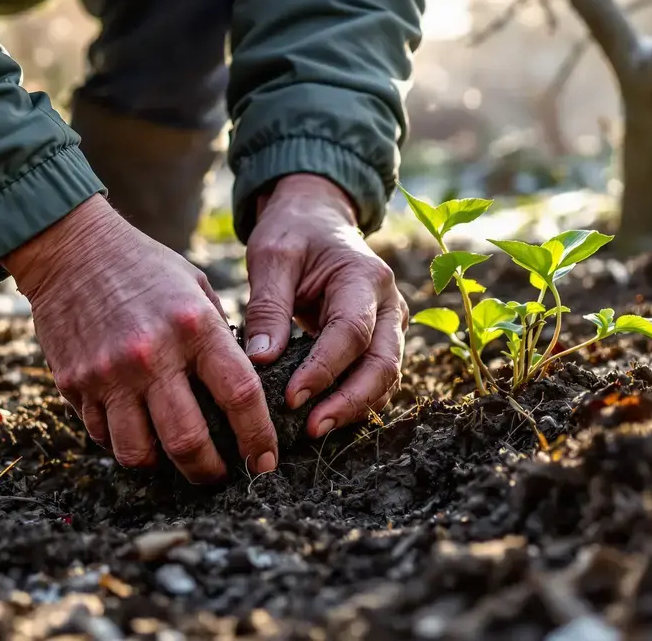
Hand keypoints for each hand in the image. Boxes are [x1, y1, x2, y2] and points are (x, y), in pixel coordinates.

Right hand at [2, 196, 276, 482]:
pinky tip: (136, 431)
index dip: (258, 438)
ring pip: (138, 452)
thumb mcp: (196, 289)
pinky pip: (102, 435)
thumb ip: (218, 338)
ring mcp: (108, 373)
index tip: (265, 461)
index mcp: (193, 327)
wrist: (70, 248)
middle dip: (211, 471)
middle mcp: (152, 355)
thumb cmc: (145, 267)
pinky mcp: (75, 383)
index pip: (239, 396)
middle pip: (188, 441)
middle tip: (220, 476)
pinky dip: (123, 442)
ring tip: (174, 459)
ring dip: (162, 465)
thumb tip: (239, 392)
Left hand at [244, 174, 407, 437]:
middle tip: (311, 428)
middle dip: (349, 401)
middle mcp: (389, 304)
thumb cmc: (293, 234)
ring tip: (313, 430)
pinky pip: (375, 378)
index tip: (290, 398)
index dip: (324, 369)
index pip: (351, 332)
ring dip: (354, 408)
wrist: (317, 220)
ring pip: (386, 377)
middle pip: (384, 363)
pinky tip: (323, 418)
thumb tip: (261, 361)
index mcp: (364, 277)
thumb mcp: (272, 257)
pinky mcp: (380, 341)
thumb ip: (268, 307)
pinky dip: (354, 402)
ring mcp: (390, 325)